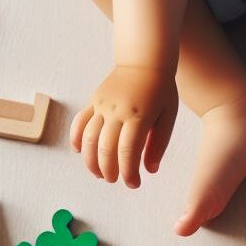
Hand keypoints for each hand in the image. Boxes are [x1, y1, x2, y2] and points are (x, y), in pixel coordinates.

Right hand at [70, 65, 178, 186]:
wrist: (144, 61)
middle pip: (105, 148)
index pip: (128, 151)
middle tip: (115, 180)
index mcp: (139, 115)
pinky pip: (79, 122)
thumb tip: (149, 170)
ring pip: (89, 138)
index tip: (133, 184)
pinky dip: (76, 139)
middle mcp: (117, 111)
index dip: (129, 173)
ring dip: (91, 160)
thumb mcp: (168, 116)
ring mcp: (102, 105)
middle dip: (109, 170)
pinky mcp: (93, 101)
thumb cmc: (161, 90)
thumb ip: (159, 144)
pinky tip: (80, 152)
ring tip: (100, 173)